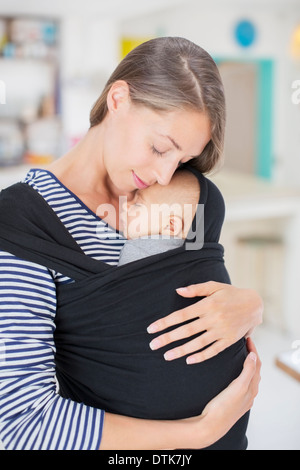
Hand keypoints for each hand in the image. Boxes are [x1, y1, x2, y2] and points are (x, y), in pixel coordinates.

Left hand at [147, 281, 262, 363]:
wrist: (255, 305)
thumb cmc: (231, 293)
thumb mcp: (215, 286)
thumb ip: (196, 289)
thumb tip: (178, 290)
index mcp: (207, 305)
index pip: (181, 315)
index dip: (165, 322)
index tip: (151, 329)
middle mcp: (213, 319)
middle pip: (186, 331)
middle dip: (168, 338)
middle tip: (153, 345)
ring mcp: (221, 331)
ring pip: (197, 343)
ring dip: (181, 350)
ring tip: (166, 356)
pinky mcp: (229, 340)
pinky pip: (213, 351)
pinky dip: (201, 356)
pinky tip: (188, 360)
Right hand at [197, 337, 260, 446]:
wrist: (211, 425)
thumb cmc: (224, 407)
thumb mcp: (238, 387)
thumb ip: (247, 371)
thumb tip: (253, 355)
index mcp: (251, 388)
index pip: (256, 364)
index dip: (253, 349)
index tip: (246, 338)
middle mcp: (249, 393)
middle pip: (253, 369)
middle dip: (250, 355)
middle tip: (243, 342)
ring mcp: (241, 398)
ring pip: (247, 376)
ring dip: (245, 364)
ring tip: (239, 353)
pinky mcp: (233, 401)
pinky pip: (240, 383)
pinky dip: (240, 372)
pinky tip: (232, 372)